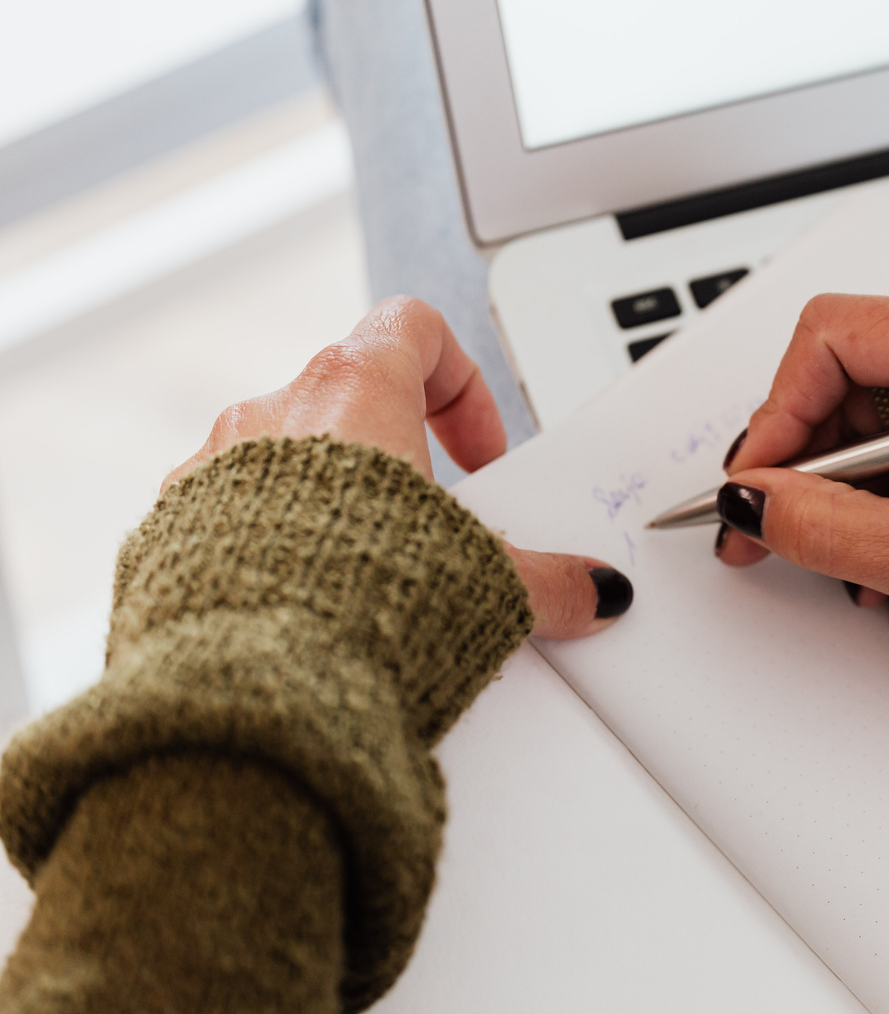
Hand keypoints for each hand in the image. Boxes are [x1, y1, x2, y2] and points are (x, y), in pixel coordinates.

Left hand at [167, 296, 631, 637]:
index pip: (414, 328)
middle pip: (350, 396)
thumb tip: (591, 591)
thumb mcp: (483, 584)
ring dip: (332, 501)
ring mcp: (211, 468)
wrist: (247, 685)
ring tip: (370, 574)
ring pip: (286, 457)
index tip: (477, 454)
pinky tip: (309, 606)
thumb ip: (547, 580)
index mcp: (351, 392)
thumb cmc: (349, 605)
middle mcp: (273, 413)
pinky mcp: (171, 530)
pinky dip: (275, 544)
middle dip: (399, 458)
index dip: (461, 384)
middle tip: (433, 524)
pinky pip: (231, 514)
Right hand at [715, 291, 888, 620]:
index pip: (839, 335)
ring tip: (841, 558)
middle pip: (853, 372)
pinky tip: (879, 543)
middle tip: (769, 525)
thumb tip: (754, 504)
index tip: (756, 480)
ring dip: (844, 484)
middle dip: (807, 458)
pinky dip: (885, 487)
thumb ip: (832, 527)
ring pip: (877, 407)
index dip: (780, 411)